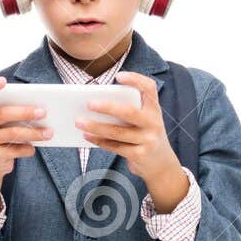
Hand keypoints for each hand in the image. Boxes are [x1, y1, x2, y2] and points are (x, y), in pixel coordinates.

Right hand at [0, 77, 49, 207]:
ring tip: (49, 132)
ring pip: (12, 133)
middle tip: (43, 112)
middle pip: (3, 114)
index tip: (3, 81)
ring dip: (33, 133)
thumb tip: (39, 110)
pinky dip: (27, 149)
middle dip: (25, 112)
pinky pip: (14, 150)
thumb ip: (11, 115)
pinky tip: (33, 148)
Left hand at [75, 73, 186, 206]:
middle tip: (88, 103)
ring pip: (118, 132)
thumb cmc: (145, 135)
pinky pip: (115, 147)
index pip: (149, 88)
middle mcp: (154, 123)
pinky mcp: (140, 155)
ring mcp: (148, 140)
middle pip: (129, 112)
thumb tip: (95, 105)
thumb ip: (129, 111)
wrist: (161, 164)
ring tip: (79, 122)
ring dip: (96, 126)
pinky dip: (99, 141)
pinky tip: (87, 136)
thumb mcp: (145, 120)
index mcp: (154, 109)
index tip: (118, 76)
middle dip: (108, 107)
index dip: (135, 80)